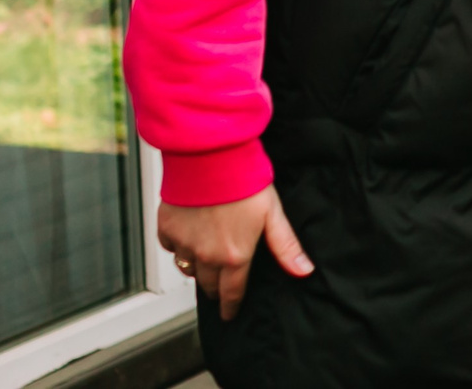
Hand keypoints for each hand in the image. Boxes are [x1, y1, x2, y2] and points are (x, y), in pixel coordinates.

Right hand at [158, 185, 312, 319]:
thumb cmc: (245, 181)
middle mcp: (206, 256)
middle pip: (208, 284)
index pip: (232, 293)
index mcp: (234, 256)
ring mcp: (184, 243)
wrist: (211, 156)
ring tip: (206, 258)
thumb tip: (304, 271)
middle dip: (216, 286)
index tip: (229, 313)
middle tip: (220, 283)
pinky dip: (179, 244)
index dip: (231, 305)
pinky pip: (171, 246)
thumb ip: (285, 246)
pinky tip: (190, 233)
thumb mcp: (273, 214)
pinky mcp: (167, 228)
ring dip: (197, 267)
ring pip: (187, 268)